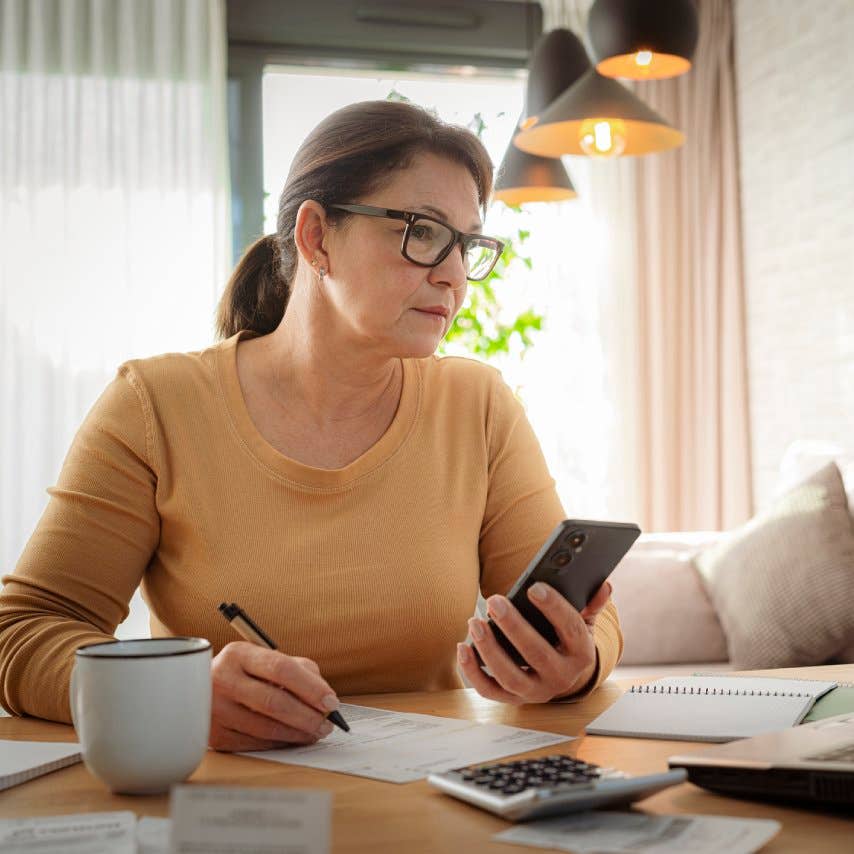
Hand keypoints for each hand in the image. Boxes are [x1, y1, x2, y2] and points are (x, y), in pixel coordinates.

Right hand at [209, 641, 341, 751]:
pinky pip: (256, 743)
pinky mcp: (215, 735)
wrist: (198, 689)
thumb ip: (298, 670)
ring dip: (298, 733)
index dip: (311, 687)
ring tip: (315, 732)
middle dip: (307, 716)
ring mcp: (215, 710)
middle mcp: (223, 680)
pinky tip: (293, 738)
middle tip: (327, 724)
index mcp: (239, 654)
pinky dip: (280, 742)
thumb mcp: (265, 659)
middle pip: (274, 702)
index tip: (331, 702)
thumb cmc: (244, 673)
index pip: (281, 669)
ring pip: (266, 727)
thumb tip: (325, 697)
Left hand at [457, 581, 611, 704]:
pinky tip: (463, 646)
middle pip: (537, 654)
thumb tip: (603, 587)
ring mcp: (536, 691)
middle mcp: (561, 677)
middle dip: (514, 627)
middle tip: (495, 602)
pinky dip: (473, 672)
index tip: (534, 587)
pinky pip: (490, 691)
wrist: (564, 676)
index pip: (571, 629)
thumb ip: (591, 604)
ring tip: (475, 622)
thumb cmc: (567, 640)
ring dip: (490, 649)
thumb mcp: (583, 622)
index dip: (554, 608)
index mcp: (581, 653)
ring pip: (511, 676)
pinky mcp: (513, 699)